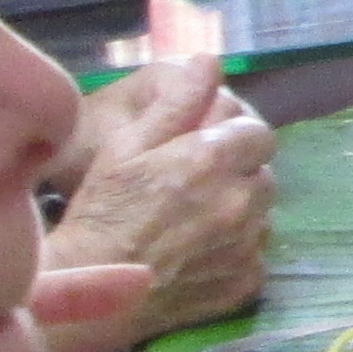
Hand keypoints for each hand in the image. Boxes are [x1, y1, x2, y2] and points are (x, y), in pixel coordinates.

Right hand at [41, 58, 275, 349]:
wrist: (89, 290)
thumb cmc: (100, 210)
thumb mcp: (125, 145)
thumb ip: (176, 101)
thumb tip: (211, 61)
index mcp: (212, 159)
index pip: (257, 132)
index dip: (234, 135)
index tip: (209, 145)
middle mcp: (239, 201)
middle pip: (263, 173)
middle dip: (238, 171)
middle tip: (196, 183)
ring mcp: (245, 246)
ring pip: (261, 214)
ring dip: (239, 210)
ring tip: (195, 218)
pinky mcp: (243, 283)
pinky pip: (255, 256)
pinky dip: (235, 250)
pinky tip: (199, 252)